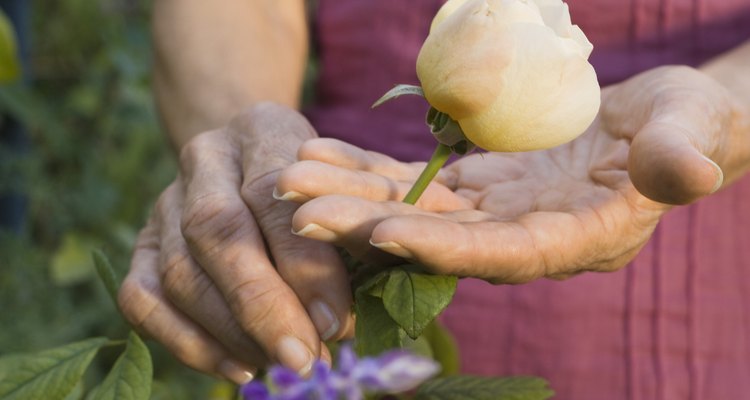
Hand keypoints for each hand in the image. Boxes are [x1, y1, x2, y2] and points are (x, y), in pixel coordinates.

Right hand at [118, 103, 353, 383]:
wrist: (250, 158)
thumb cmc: (317, 182)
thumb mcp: (344, 186)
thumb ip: (349, 235)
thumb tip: (340, 323)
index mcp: (262, 130)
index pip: (273, 192)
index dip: (302, 261)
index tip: (333, 319)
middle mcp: (204, 158)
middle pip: (216, 231)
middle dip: (262, 305)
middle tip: (304, 358)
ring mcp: (164, 202)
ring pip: (179, 271)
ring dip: (231, 332)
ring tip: (281, 365)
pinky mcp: (140, 245)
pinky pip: (143, 299)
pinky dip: (188, 343)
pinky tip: (237, 367)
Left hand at [274, 66, 749, 281]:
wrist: (658, 125)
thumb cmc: (684, 126)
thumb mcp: (691, 130)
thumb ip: (681, 155)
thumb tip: (687, 172)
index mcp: (570, 240)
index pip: (497, 253)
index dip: (440, 246)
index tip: (381, 234)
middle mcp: (517, 236)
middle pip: (433, 238)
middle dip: (366, 227)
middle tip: (298, 213)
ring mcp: (489, 211)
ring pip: (408, 209)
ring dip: (348, 197)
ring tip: (287, 180)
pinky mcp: (473, 185)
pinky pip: (409, 180)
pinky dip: (365, 169)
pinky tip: (319, 153)